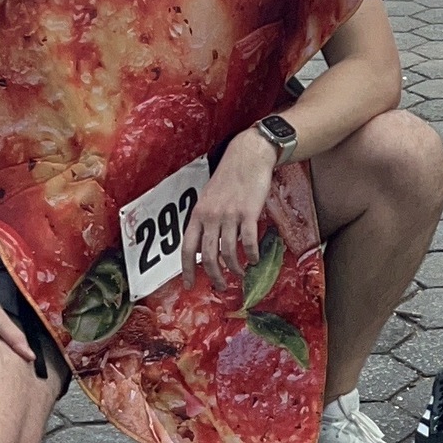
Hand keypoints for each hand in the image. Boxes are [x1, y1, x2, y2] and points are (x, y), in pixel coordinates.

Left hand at [183, 134, 276, 288]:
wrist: (248, 156)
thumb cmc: (229, 177)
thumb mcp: (208, 197)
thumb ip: (205, 220)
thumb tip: (207, 246)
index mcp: (198, 214)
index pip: (187, 249)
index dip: (187, 270)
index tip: (190, 286)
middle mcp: (211, 217)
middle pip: (209, 257)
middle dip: (215, 277)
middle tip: (222, 286)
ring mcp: (229, 215)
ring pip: (229, 253)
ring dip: (236, 268)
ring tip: (241, 273)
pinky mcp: (248, 213)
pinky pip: (248, 242)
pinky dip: (252, 254)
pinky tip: (254, 258)